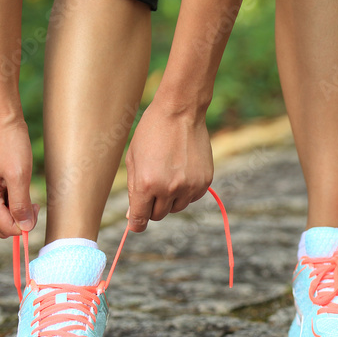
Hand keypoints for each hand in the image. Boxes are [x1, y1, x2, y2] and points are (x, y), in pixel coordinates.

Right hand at [0, 116, 38, 237]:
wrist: (4, 123)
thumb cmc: (11, 146)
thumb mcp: (19, 177)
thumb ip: (20, 205)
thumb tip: (25, 229)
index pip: (4, 228)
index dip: (23, 225)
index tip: (36, 208)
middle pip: (0, 227)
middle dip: (19, 220)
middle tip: (34, 203)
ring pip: (1, 218)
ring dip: (17, 212)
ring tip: (28, 193)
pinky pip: (1, 207)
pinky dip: (13, 204)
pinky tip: (20, 190)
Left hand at [126, 97, 212, 231]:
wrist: (180, 112)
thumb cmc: (151, 133)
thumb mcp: (133, 160)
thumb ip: (133, 190)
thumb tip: (133, 217)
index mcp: (146, 184)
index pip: (140, 219)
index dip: (136, 224)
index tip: (136, 223)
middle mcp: (169, 189)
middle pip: (158, 215)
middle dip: (152, 206)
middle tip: (152, 186)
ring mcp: (189, 186)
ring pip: (176, 208)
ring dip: (170, 199)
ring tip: (168, 174)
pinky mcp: (204, 182)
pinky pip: (192, 198)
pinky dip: (186, 191)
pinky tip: (182, 171)